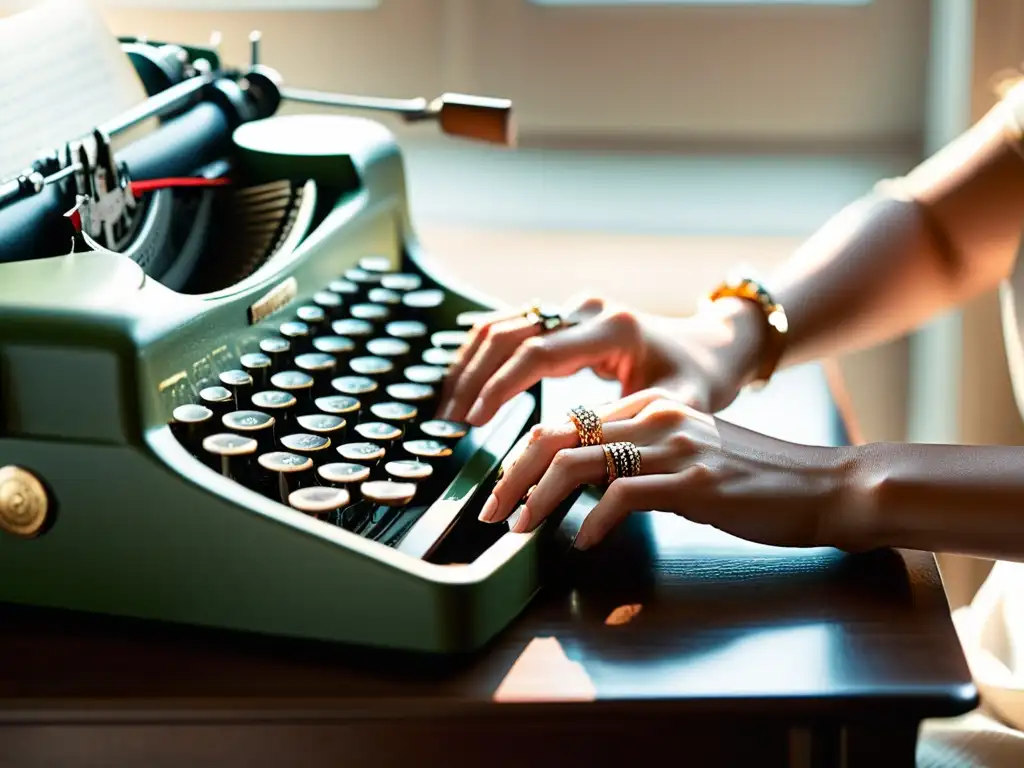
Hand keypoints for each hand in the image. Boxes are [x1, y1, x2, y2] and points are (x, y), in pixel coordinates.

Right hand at [436, 294, 770, 426]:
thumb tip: (574, 458)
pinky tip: (464, 387)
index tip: (473, 422)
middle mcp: (587, 310)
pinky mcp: (562, 318)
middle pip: (508, 334)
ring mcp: (571, 309)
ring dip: (469, 366)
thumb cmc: (698, 380)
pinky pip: (508, 329)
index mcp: (613, 329)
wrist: (708, 348)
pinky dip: (480, 357)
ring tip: (448, 409)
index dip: (499, 387)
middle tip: (449, 423)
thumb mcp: (678, 407)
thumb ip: (628, 427)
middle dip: (473, 379)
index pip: (538, 352)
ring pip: (501, 326)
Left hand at [477, 389, 854, 550]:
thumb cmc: (753, 479)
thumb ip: (639, 459)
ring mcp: (676, 445)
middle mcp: (658, 416)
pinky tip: (584, 542)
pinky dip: (593, 521)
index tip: (504, 490)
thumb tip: (586, 484)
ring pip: (580, 461)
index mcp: (652, 405)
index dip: (526, 456)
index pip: (568, 422)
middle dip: (513, 473)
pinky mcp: (694, 481)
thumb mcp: (688, 456)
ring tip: (520, 526)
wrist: (824, 486)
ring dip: (538, 496)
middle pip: (560, 435)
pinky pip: (623, 495)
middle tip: (490, 510)